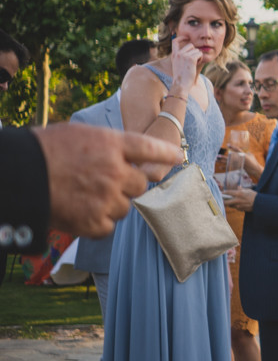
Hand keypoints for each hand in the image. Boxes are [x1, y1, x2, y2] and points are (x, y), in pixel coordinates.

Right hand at [33, 123, 182, 237]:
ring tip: (85, 197)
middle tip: (106, 183)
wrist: (17, 174)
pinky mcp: (93, 221)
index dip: (166, 153)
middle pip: (140, 184)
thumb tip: (122, 156)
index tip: (177, 157)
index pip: (150, 148)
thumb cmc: (41, 150)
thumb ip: (106, 145)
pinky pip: (108, 226)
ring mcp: (106, 197)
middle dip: (128, 185)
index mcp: (111, 144)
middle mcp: (115, 171)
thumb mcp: (77, 134)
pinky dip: (98, 223)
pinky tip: (81, 214)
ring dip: (112, 204)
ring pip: (125, 207)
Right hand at [170, 34, 201, 88]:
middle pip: (190, 45)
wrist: (181, 84)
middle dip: (195, 51)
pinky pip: (199, 54)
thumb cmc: (182, 77)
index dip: (181, 38)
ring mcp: (184, 56)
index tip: (186, 37)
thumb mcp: (179, 65)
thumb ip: (182, 57)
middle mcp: (178, 54)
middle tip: (194, 60)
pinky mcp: (190, 59)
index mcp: (174, 55)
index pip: (175, 41)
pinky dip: (200, 59)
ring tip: (194, 64)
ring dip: (198, 56)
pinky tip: (197, 64)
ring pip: (197, 50)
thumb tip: (192, 49)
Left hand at [222, 187, 256, 211]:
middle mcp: (237, 200)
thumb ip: (241, 189)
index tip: (222, 193)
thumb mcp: (248, 190)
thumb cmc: (254, 195)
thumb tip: (238, 187)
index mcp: (238, 193)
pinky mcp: (240, 209)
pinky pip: (236, 208)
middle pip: (225, 202)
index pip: (228, 192)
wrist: (260, 203)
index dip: (223, 192)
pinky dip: (235, 206)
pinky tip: (238, 204)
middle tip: (222, 199)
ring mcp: (238, 206)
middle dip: (222, 201)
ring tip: (231, 201)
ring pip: (230, 205)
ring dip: (229, 204)